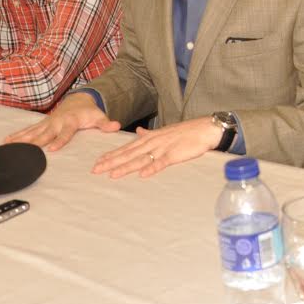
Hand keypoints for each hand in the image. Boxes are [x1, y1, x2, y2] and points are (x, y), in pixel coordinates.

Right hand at [3, 92, 119, 150]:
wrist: (79, 100)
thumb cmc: (89, 112)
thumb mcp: (99, 117)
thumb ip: (106, 123)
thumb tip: (116, 126)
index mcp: (70, 121)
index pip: (65, 133)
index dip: (59, 140)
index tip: (53, 148)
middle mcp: (56, 122)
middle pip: (45, 134)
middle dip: (34, 142)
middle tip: (24, 150)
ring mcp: (47, 123)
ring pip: (32, 132)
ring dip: (20, 139)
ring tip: (8, 146)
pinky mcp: (41, 124)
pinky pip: (27, 130)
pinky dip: (17, 135)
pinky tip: (6, 141)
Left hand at [91, 117, 222, 178]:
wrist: (206, 128)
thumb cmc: (187, 132)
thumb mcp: (165, 131)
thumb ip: (150, 134)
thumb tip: (139, 131)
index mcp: (151, 137)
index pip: (127, 147)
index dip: (112, 154)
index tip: (98, 161)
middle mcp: (154, 142)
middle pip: (129, 153)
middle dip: (112, 162)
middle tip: (96, 170)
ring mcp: (164, 148)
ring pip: (141, 159)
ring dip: (126, 167)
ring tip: (112, 174)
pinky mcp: (175, 154)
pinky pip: (162, 162)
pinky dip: (152, 168)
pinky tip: (143, 174)